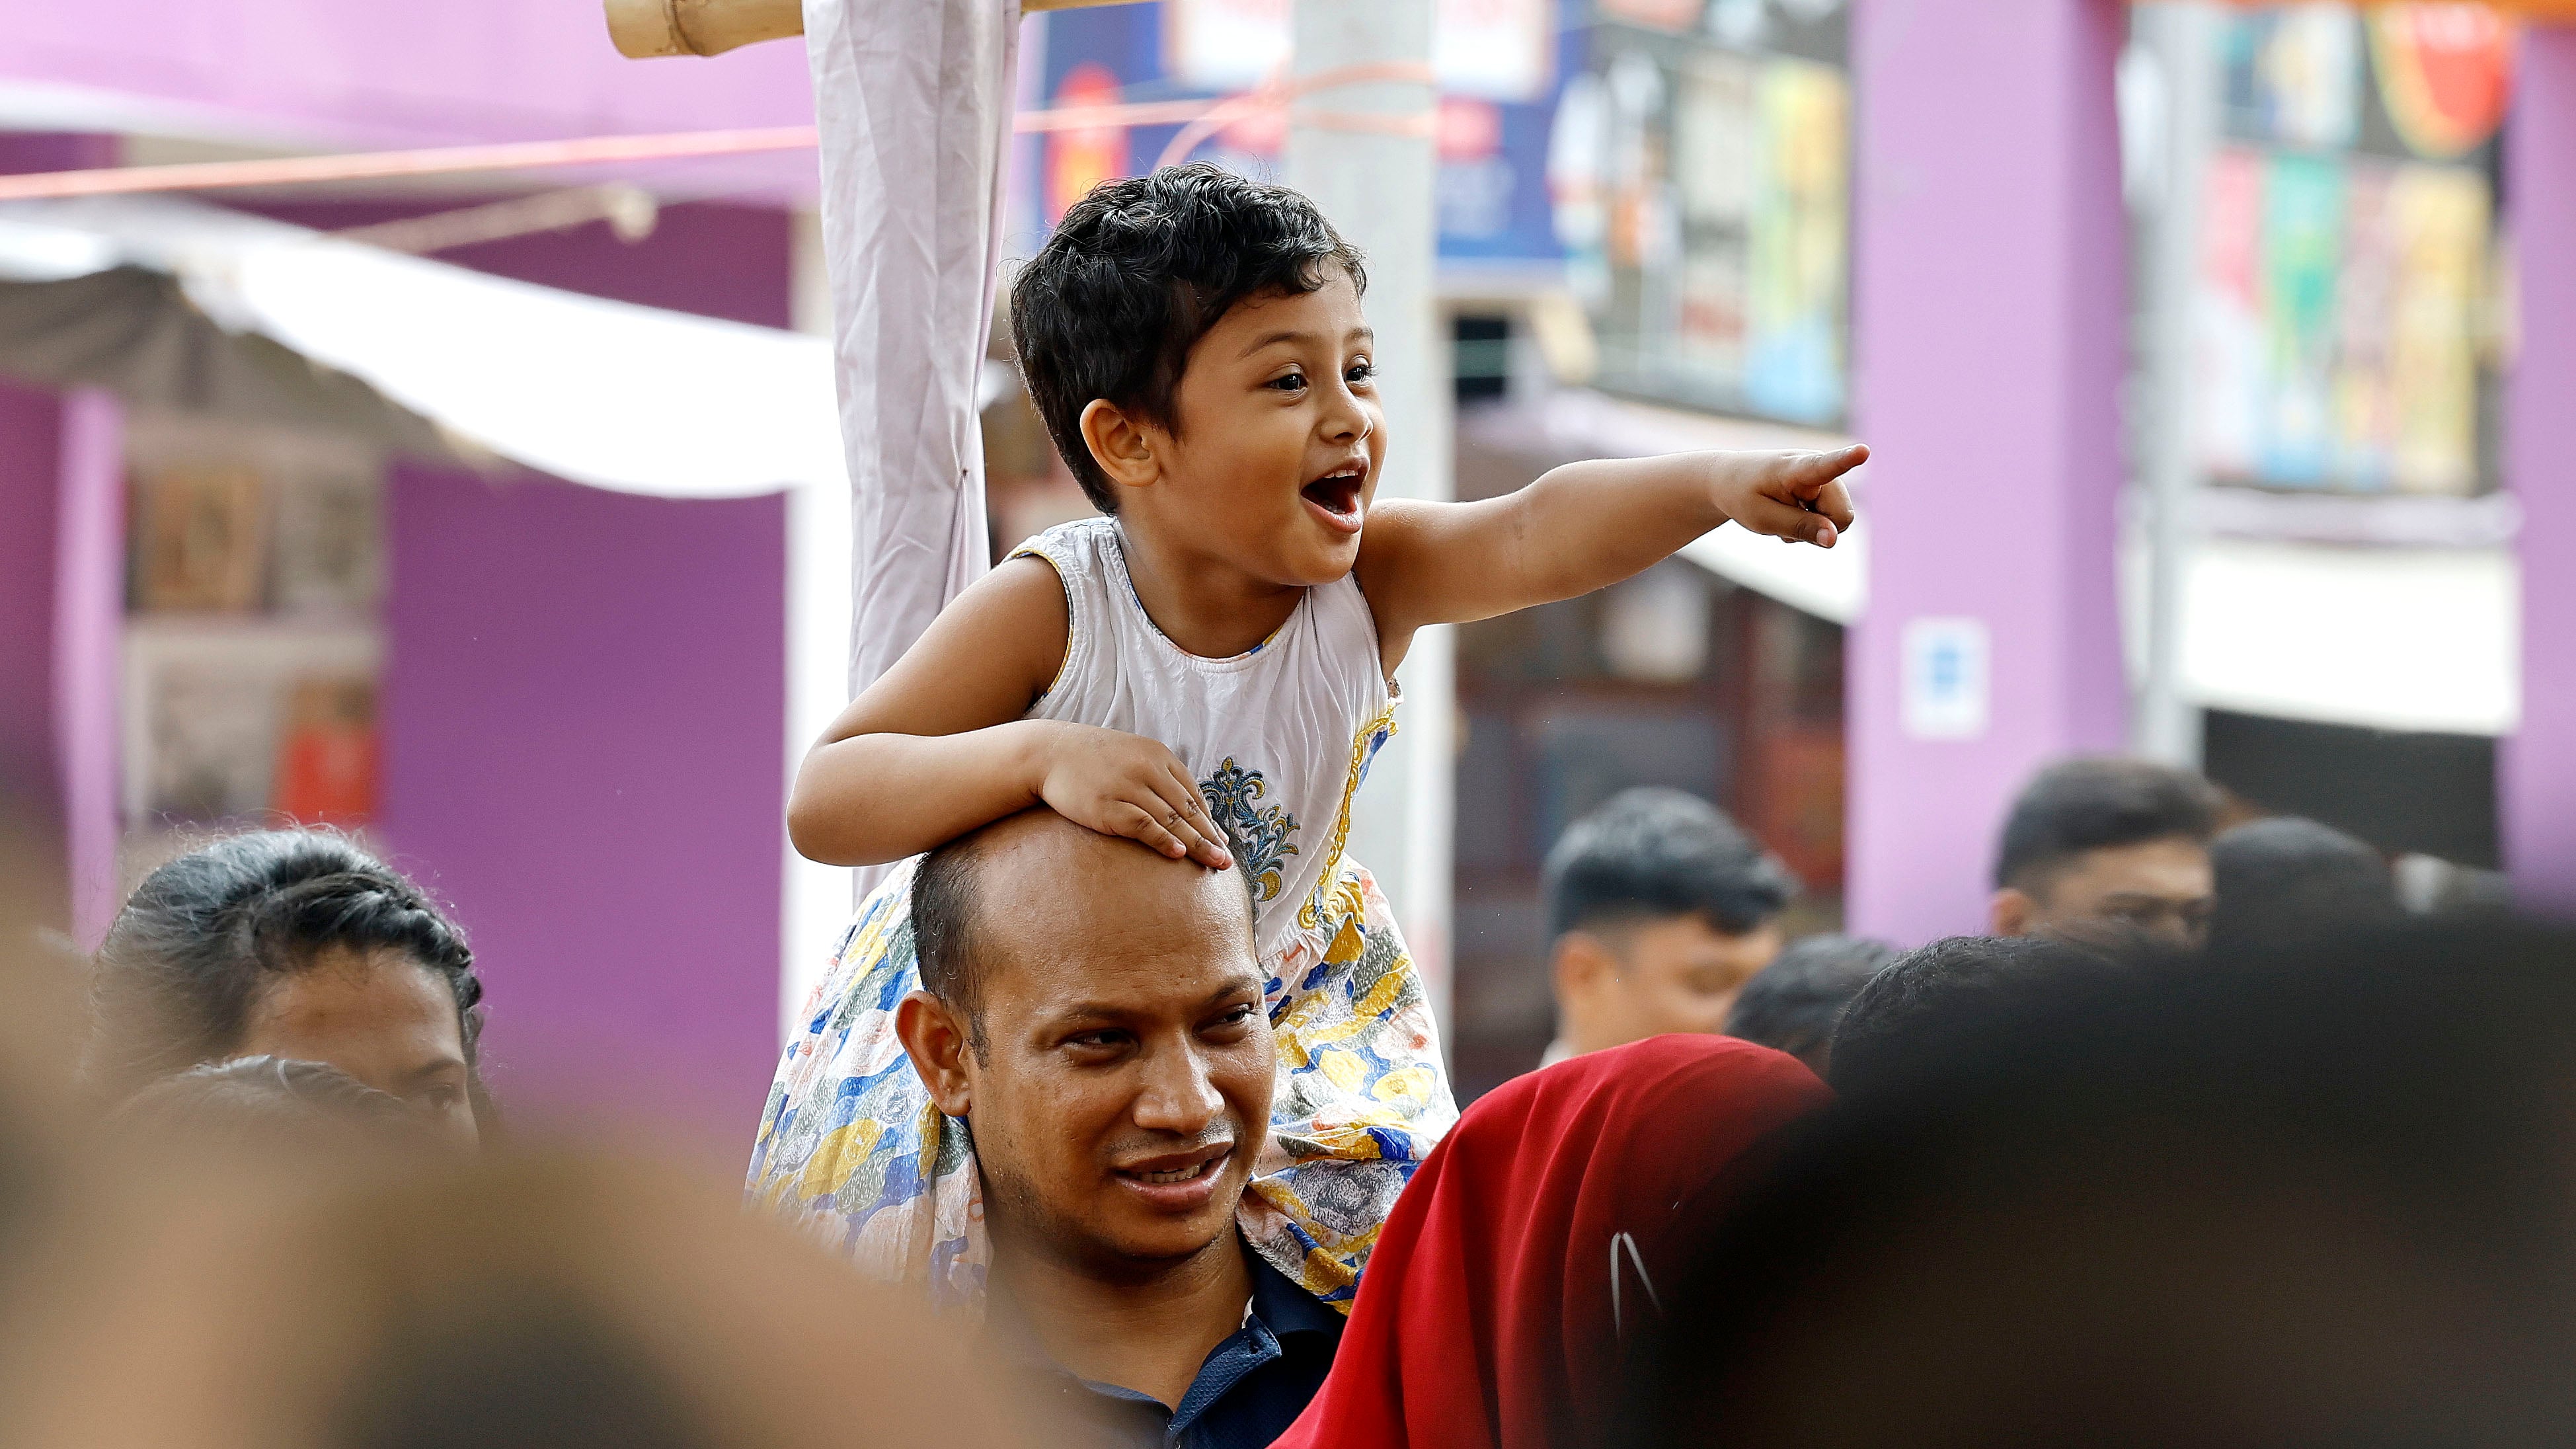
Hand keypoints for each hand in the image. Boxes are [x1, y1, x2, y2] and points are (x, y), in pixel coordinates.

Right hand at [1032, 723, 1234, 868]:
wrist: (1049, 753)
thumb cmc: (1092, 759)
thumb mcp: (1132, 755)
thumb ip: (1157, 775)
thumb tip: (1183, 807)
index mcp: (1158, 756)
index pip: (1192, 793)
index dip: (1209, 821)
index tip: (1222, 842)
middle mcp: (1147, 769)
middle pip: (1188, 809)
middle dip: (1210, 837)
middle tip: (1226, 861)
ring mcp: (1127, 787)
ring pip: (1171, 819)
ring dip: (1195, 844)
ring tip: (1213, 863)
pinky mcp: (1107, 806)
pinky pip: (1143, 825)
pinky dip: (1163, 840)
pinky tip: (1176, 854)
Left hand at [1708, 444, 1866, 547]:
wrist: (1728, 480)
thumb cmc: (1741, 496)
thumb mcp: (1762, 518)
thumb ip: (1798, 527)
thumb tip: (1833, 538)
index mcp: (1796, 468)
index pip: (1825, 465)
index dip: (1847, 459)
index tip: (1864, 451)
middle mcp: (1817, 467)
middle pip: (1843, 515)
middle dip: (1822, 528)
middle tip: (1786, 523)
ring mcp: (1824, 478)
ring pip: (1840, 520)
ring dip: (1815, 526)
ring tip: (1786, 515)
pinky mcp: (1825, 487)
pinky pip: (1832, 519)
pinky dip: (1812, 524)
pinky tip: (1791, 514)